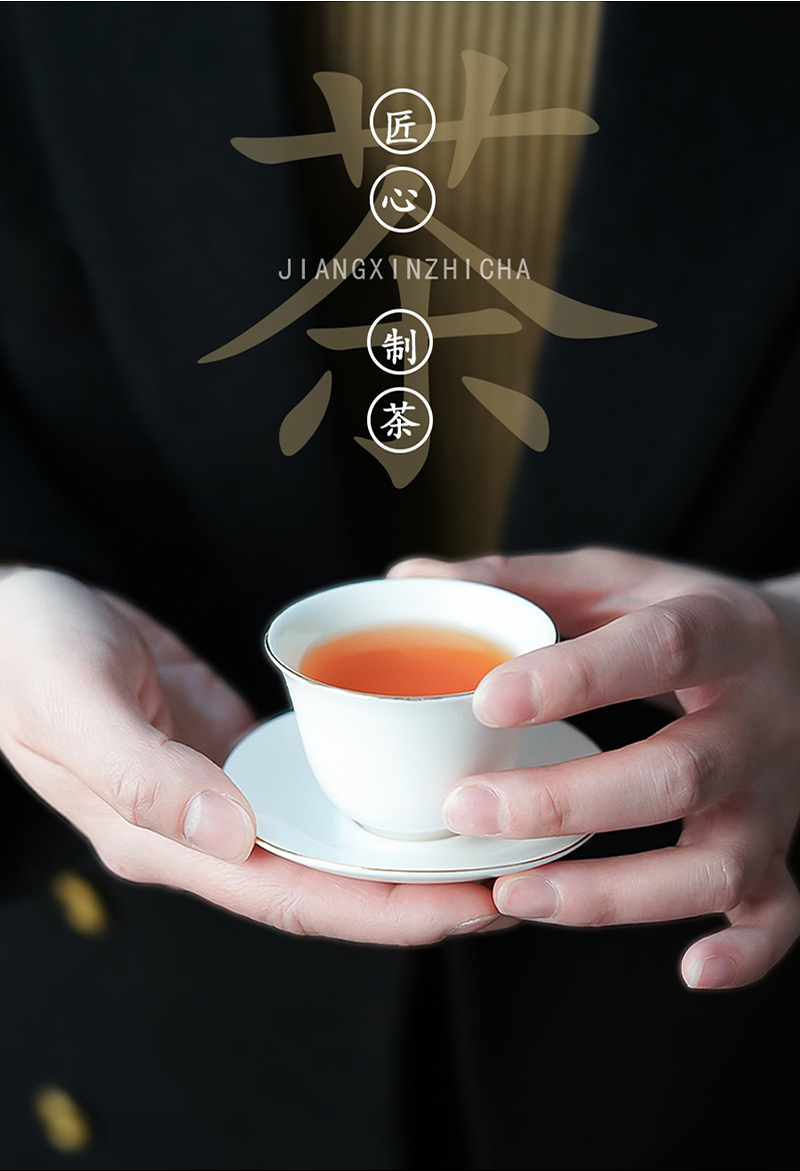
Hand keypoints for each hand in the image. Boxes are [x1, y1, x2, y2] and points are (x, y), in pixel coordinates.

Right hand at [0, 567, 498, 943]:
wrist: (15, 617)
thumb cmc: (33, 657)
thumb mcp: (76, 704)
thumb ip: (144, 776)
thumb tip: (230, 834)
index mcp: (167, 842)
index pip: (294, 895)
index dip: (383, 911)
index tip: (467, 910)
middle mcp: (206, 834)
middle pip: (330, 883)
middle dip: (420, 896)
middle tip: (513, 885)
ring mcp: (225, 799)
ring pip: (331, 842)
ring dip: (407, 854)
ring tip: (491, 847)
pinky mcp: (239, 758)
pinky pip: (316, 788)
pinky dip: (372, 799)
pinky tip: (422, 788)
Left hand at [389, 548, 799, 985]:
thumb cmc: (684, 616)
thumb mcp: (615, 580)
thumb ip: (520, 580)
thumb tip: (410, 579)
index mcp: (720, 631)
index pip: (658, 649)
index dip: (576, 678)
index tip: (485, 700)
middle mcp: (758, 720)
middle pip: (677, 774)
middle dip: (567, 801)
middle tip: (464, 808)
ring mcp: (775, 795)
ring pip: (719, 862)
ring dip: (618, 892)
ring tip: (516, 894)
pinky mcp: (781, 849)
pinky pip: (780, 913)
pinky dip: (747, 950)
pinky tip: (690, 971)